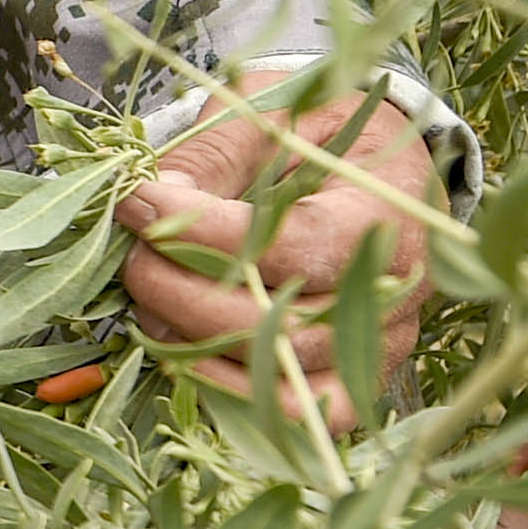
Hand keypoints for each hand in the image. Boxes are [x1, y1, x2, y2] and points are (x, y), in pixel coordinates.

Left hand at [114, 77, 437, 420]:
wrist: (382, 173)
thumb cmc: (322, 137)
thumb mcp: (271, 115)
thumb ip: (214, 153)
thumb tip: (151, 201)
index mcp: (385, 211)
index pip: (293, 243)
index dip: (204, 233)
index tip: (139, 203)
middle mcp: (394, 290)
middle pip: (278, 322)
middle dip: (181, 290)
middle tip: (133, 255)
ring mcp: (380, 343)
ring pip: (278, 374)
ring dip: (191, 343)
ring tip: (148, 299)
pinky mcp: (358, 379)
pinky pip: (296, 412)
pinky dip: (229, 393)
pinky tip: (182, 353)